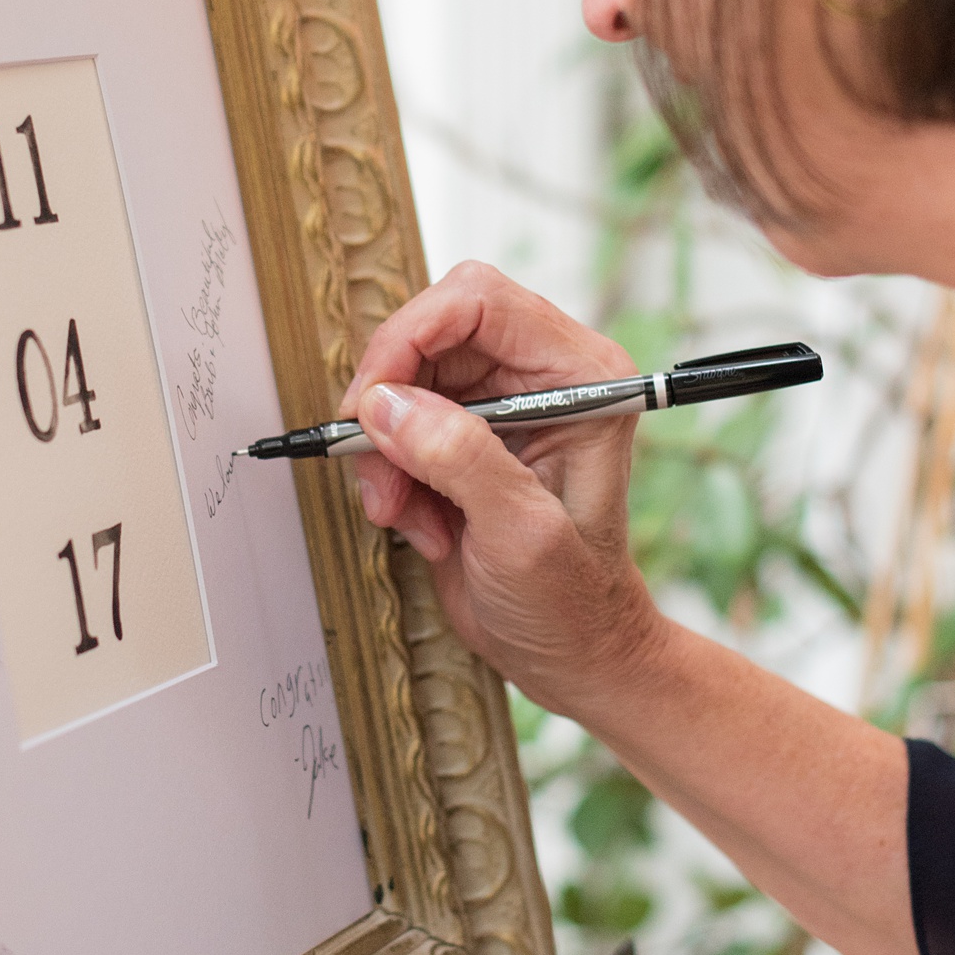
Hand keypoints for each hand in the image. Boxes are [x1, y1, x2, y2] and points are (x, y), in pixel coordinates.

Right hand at [341, 262, 663, 721]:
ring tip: (404, 513)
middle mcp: (541, 375)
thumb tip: (387, 405)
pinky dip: (389, 474)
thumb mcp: (522, 533)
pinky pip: (395, 425)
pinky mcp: (462, 437)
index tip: (373, 398)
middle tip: (378, 467)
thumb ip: (460, 459)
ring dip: (385, 450)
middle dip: (390, 403)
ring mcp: (499, 404)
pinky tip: (421, 525)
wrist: (569, 653)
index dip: (412, 336)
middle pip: (430, 333)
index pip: (479, 301)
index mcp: (581, 373)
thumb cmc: (574, 600)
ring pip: (403, 382)